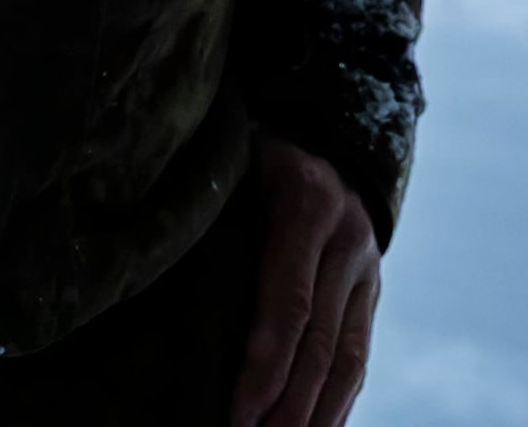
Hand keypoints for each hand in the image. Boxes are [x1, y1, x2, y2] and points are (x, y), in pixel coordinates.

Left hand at [229, 133, 379, 426]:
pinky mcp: (373, 290)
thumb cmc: (253, 151)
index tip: (238, 413)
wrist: (327, 128)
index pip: (289, 300)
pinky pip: (359, 354)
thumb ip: (213, 208)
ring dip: (318, 415)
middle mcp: (347, 236)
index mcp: (306, 202)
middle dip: (289, 405)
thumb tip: (154, 272)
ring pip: (348, 357)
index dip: (265, 363)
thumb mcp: (235, 160)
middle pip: (320, 341)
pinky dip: (339, 400)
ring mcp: (367, 266)